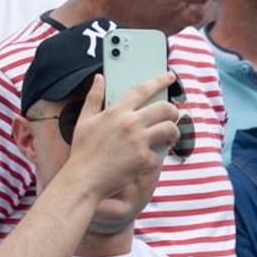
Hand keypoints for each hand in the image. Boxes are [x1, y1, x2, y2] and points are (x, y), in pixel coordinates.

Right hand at [62, 73, 181, 201]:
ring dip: (173, 132)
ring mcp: (139, 142)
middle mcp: (130, 123)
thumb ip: (93, 97)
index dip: (159, 80)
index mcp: (116, 111)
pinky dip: (156, 157)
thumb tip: (99, 78)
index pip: (143, 89)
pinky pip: (160, 155)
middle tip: (172, 116)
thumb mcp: (84, 120)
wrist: (84, 180)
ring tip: (167, 137)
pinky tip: (147, 160)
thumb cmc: (82, 151)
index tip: (170, 77)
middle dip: (173, 111)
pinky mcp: (145, 160)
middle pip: (165, 108)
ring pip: (170, 129)